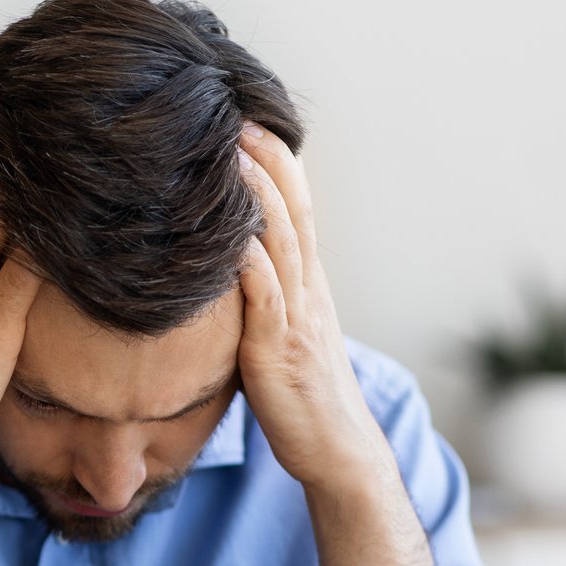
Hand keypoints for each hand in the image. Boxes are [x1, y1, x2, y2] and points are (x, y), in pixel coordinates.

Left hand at [234, 122, 395, 493]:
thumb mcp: (288, 333)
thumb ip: (267, 296)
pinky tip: (227, 237)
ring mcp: (296, 319)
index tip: (249, 120)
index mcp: (310, 284)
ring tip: (226, 155)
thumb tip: (234, 263)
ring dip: (255, 197)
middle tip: (237, 113)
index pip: (298, 208)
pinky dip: (246, 263)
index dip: (278, 162)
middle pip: (291, 212)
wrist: (338, 451)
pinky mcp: (277, 351)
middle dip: (266, 160)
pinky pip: (263, 299)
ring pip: (280, 244)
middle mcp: (308, 291)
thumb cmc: (305, 397)